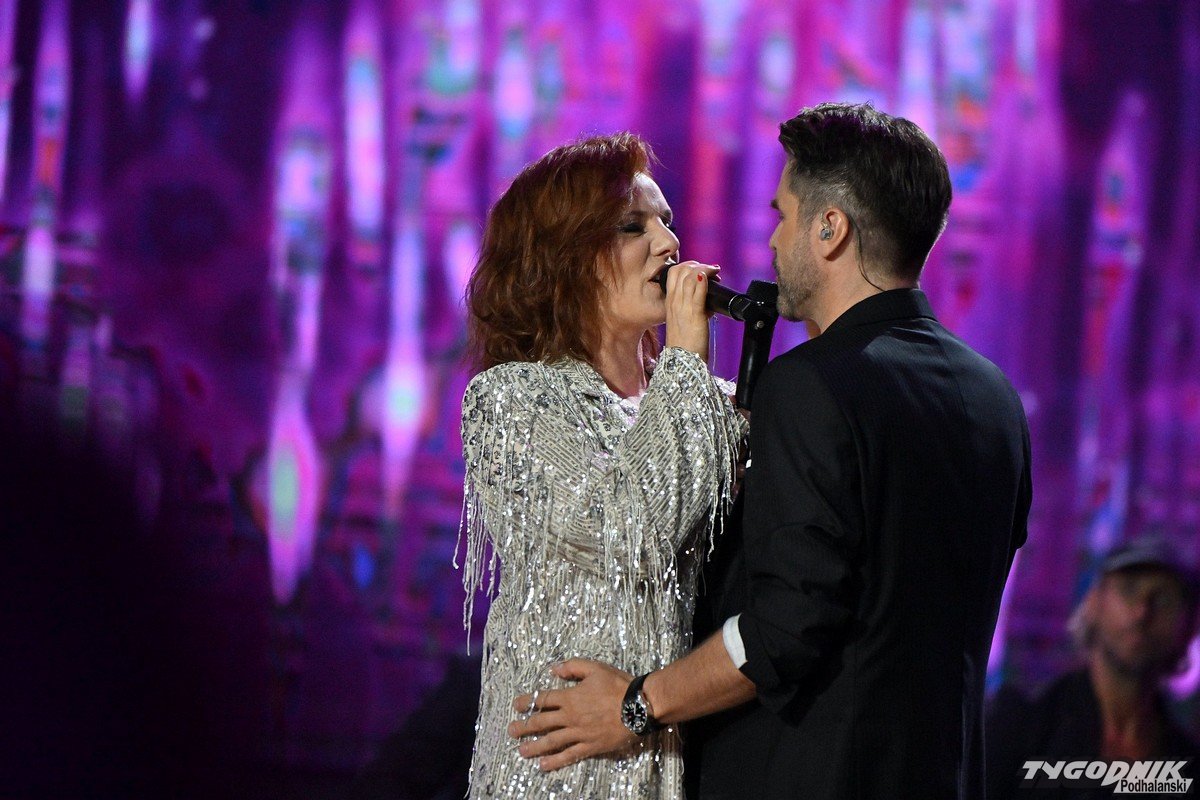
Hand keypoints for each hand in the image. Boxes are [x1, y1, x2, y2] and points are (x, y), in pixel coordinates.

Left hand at [508, 659, 637, 770]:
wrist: (639, 707)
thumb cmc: (618, 686)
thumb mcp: (595, 668)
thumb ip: (573, 667)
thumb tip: (554, 669)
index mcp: (570, 697)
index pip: (543, 700)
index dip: (528, 702)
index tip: (516, 705)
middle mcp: (570, 717)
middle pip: (541, 723)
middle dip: (524, 726)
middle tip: (511, 730)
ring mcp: (579, 734)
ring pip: (551, 741)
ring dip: (534, 746)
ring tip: (521, 751)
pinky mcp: (590, 747)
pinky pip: (569, 755)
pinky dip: (555, 761)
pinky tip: (543, 765)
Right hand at [663, 261, 719, 360]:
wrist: (683, 361)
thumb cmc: (685, 343)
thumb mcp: (683, 320)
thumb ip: (691, 307)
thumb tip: (706, 299)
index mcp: (670, 302)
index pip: (673, 273)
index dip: (687, 266)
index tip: (700, 270)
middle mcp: (674, 302)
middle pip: (680, 270)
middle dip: (696, 264)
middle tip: (709, 270)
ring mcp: (683, 307)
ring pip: (689, 276)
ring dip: (705, 269)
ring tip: (715, 273)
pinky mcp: (694, 314)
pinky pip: (697, 291)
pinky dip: (705, 279)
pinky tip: (711, 276)